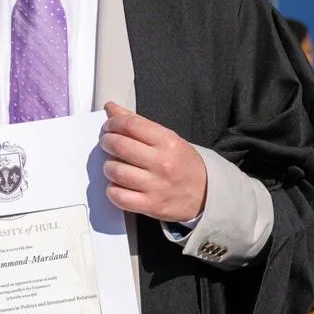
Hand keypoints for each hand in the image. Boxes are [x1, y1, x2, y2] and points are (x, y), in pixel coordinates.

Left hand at [101, 103, 207, 223]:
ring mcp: (156, 185)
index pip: (130, 125)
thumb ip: (138, 123)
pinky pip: (118, 196)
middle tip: (108, 144)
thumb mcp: (168, 138)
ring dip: (108, 167)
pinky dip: (113, 190)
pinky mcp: (150, 205)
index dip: (113, 123)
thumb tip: (111, 108)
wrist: (206, 194)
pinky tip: (119, 185)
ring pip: (115, 171)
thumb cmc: (184, 164)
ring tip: (114, 166)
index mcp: (168, 142)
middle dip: (107, 142)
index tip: (109, 127)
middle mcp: (162, 162)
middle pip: (119, 146)